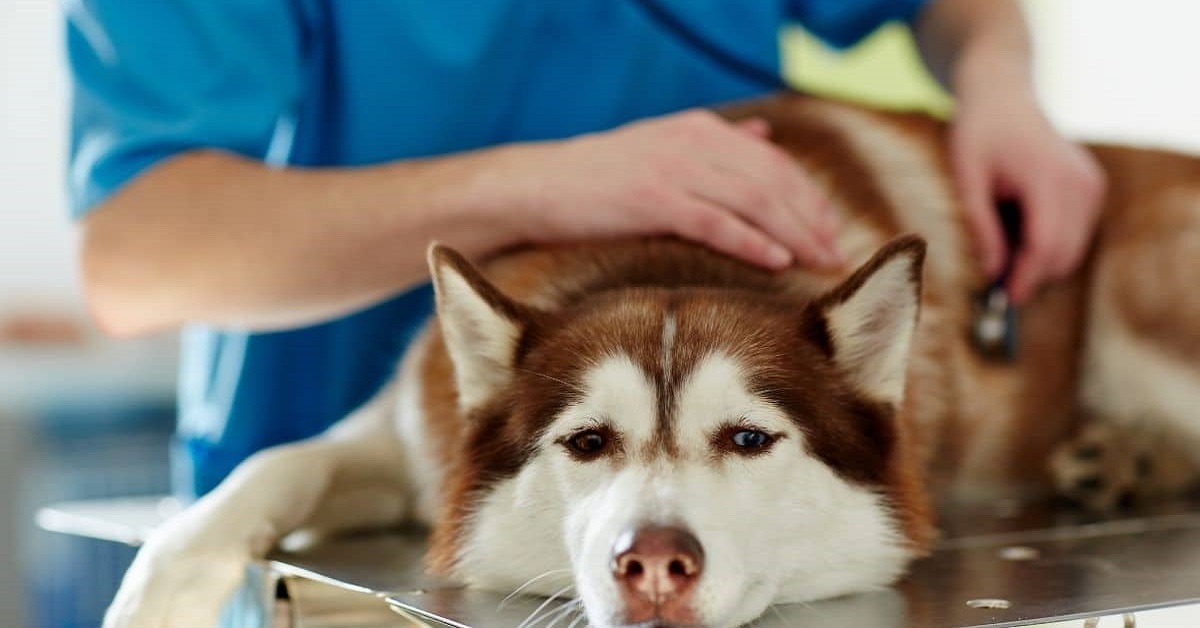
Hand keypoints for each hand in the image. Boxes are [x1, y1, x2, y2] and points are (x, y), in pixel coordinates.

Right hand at [512, 109, 843, 269]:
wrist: (539, 186)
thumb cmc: (600, 178)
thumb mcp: (663, 146)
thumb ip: (716, 142)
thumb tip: (765, 134)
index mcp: (700, 129)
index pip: (773, 161)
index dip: (808, 196)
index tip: (831, 230)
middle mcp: (694, 142)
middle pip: (773, 180)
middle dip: (811, 218)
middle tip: (835, 256)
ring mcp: (674, 168)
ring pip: (753, 200)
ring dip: (794, 234)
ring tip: (819, 262)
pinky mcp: (652, 199)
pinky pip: (715, 222)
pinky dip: (751, 241)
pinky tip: (777, 262)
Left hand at [951, 90, 1106, 301]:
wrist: (1003, 95)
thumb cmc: (977, 133)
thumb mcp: (965, 178)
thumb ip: (979, 225)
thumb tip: (990, 272)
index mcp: (1048, 177)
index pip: (1045, 245)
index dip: (1025, 277)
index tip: (1003, 299)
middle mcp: (1079, 182)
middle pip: (1063, 252)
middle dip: (1031, 274)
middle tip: (995, 285)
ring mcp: (1091, 184)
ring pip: (1072, 248)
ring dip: (1039, 259)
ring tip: (1001, 241)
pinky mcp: (1092, 187)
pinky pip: (1075, 232)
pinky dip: (1049, 241)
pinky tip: (1019, 224)